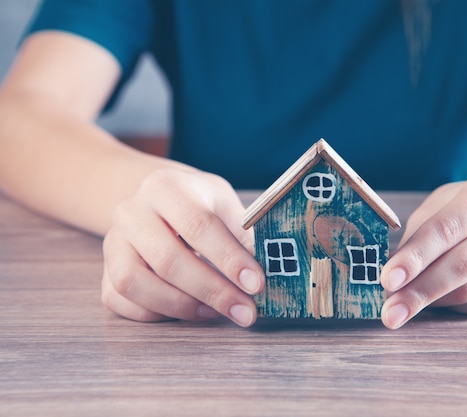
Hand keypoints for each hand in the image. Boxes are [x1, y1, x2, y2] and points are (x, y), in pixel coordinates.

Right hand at [100, 168, 264, 326]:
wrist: (153, 198)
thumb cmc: (195, 202)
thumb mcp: (221, 201)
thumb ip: (241, 232)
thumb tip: (269, 266)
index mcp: (166, 187)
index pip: (198, 225)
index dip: (229, 259)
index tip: (256, 284)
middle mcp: (131, 212)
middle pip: (168, 260)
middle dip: (213, 291)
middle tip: (245, 311)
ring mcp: (112, 241)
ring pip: (135, 283)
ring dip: (181, 306)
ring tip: (215, 312)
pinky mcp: (105, 269)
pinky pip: (119, 299)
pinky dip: (154, 312)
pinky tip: (186, 310)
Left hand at [380, 172, 466, 328]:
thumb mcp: (442, 203)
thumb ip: (418, 235)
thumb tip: (395, 280)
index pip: (447, 228)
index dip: (415, 257)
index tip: (387, 280)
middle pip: (463, 264)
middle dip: (420, 291)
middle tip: (390, 312)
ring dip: (434, 301)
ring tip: (407, 303)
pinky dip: (457, 307)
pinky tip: (440, 301)